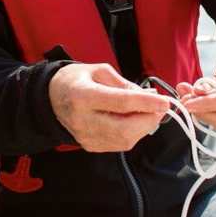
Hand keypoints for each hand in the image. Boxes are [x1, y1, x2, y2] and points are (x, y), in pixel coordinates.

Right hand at [48, 63, 170, 151]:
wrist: (50, 98)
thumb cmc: (76, 80)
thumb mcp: (99, 71)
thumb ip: (124, 84)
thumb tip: (150, 97)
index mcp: (82, 96)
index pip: (121, 103)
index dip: (146, 103)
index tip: (165, 101)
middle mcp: (83, 120)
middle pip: (125, 129)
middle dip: (149, 120)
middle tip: (160, 108)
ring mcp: (86, 137)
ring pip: (125, 140)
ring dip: (143, 127)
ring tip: (148, 112)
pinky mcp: (90, 146)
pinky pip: (119, 144)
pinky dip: (133, 133)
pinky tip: (134, 121)